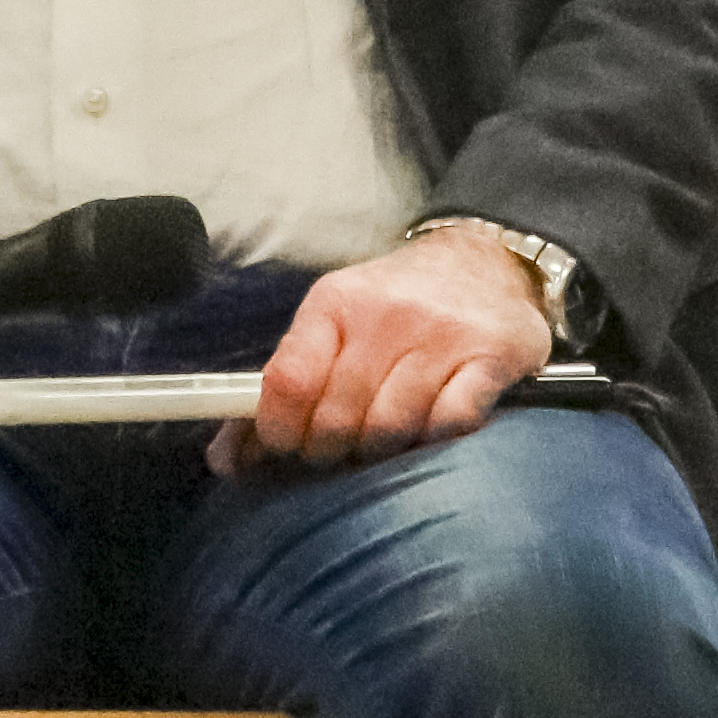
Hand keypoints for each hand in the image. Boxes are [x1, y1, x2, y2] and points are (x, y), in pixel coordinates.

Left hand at [231, 227, 555, 472]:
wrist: (486, 257)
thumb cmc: (395, 304)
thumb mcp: (334, 321)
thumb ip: (284, 385)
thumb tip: (226, 460)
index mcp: (335, 302)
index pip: (288, 382)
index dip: (279, 431)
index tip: (289, 445)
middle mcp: (387, 315)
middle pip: (338, 418)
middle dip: (332, 449)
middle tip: (343, 446)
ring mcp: (441, 336)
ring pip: (390, 427)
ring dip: (383, 450)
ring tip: (386, 437)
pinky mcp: (490, 357)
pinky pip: (450, 423)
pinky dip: (435, 438)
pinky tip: (432, 426)